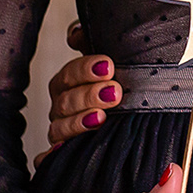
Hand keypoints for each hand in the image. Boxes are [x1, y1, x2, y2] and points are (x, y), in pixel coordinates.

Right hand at [40, 20, 122, 155]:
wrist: (142, 126)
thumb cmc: (128, 90)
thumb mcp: (119, 66)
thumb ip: (94, 45)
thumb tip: (76, 34)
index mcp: (73, 83)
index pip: (70, 74)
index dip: (85, 69)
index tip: (107, 66)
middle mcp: (65, 107)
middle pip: (64, 100)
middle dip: (88, 95)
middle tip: (114, 92)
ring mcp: (63, 132)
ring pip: (58, 128)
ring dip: (77, 122)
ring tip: (100, 117)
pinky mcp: (63, 156)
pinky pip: (49, 158)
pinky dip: (51, 156)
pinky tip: (59, 153)